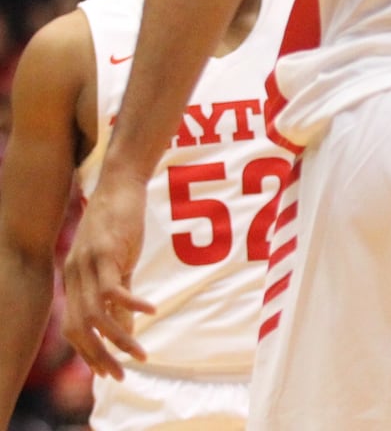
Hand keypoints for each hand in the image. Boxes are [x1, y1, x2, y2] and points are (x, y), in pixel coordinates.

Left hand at [61, 172, 155, 378]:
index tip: (109, 371)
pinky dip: (131, 305)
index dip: (89, 353)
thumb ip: (120, 293)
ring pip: (96, 315)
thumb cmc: (120, 221)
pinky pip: (113, 289)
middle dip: (101, 356)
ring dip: (118, 338)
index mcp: (75, 279)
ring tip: (139, 352)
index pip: (73, 329)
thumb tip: (125, 326)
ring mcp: (87, 265)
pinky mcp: (105, 253)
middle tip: (122, 373)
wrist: (120, 184)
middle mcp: (75, 275)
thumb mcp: (119, 262)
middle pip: (81, 329)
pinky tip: (150, 311)